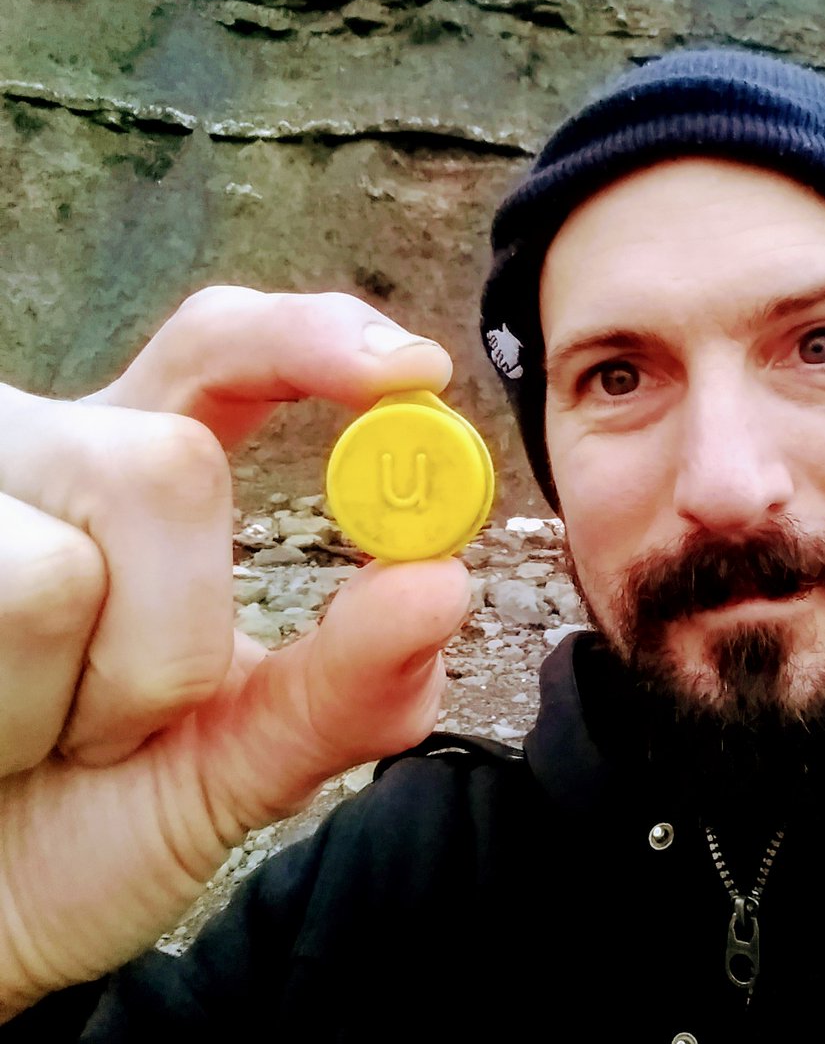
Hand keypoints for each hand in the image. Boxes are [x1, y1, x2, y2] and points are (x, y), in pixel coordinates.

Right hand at [0, 287, 471, 1018]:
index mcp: (138, 481)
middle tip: (118, 727)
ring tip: (33, 740)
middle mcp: (48, 458)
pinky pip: (5, 605)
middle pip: (169, 465)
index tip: (414, 372)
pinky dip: (11, 721)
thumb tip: (440, 587)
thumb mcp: (235, 763)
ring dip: (87, 703)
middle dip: (176, 639)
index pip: (225, 350)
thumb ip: (346, 687)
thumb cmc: (88, 826)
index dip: (315, 339)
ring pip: (67, 568)